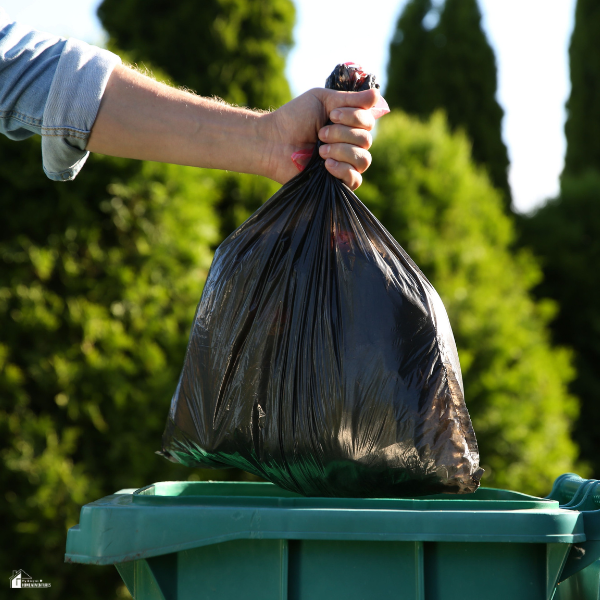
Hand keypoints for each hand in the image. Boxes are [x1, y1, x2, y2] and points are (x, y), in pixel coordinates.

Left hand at [262, 88, 379, 189]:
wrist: (273, 141)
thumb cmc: (294, 118)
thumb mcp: (322, 100)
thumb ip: (350, 99)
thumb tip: (376, 94)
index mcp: (348, 124)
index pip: (369, 121)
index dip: (354, 117)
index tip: (331, 115)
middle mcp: (350, 144)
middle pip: (366, 140)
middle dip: (342, 134)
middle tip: (320, 134)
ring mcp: (345, 164)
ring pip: (363, 160)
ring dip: (341, 151)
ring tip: (320, 150)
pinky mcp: (337, 183)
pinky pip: (355, 180)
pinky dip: (343, 170)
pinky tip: (326, 165)